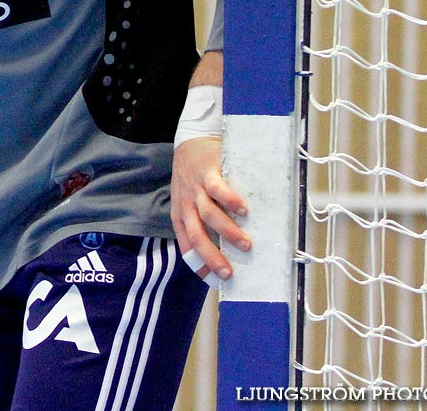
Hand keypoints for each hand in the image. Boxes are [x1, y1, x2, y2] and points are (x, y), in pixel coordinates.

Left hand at [171, 134, 249, 283]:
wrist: (189, 143)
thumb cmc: (194, 179)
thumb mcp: (190, 202)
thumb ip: (204, 222)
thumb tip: (229, 251)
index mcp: (180, 215)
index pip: (187, 245)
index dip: (198, 264)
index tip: (215, 281)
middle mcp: (186, 205)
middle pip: (197, 235)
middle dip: (212, 257)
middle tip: (229, 273)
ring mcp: (195, 189)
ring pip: (209, 214)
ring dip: (228, 232)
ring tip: (246, 245)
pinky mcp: (207, 173)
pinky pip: (218, 189)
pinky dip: (230, 200)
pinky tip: (243, 210)